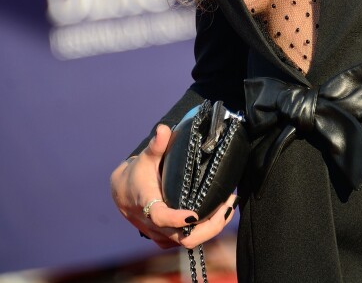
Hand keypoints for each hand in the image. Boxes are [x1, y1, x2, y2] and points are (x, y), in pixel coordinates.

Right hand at [110, 123, 237, 249]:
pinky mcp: (167, 239)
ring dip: (211, 228)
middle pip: (183, 237)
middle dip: (209, 226)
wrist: (123, 193)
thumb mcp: (146, 157)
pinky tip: (219, 214)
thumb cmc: (138, 173)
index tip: (194, 215)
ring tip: (229, 207)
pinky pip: (188, 241)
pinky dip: (205, 231)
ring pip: (189, 242)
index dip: (177, 219)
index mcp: (147, 204)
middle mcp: (154, 225)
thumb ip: (157, 145)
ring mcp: (161, 235)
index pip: (161, 217)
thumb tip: (163, 128)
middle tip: (228, 205)